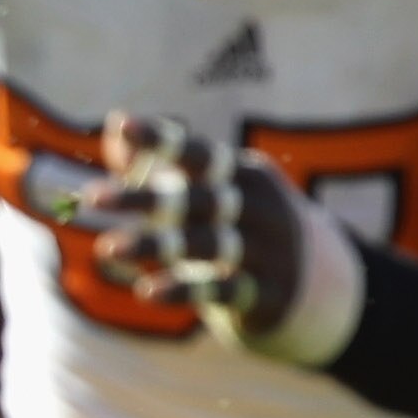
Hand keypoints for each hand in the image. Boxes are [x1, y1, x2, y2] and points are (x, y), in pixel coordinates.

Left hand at [72, 112, 305, 328]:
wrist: (327, 288)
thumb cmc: (242, 227)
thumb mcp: (209, 192)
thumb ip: (157, 162)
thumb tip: (112, 122)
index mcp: (241, 174)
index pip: (198, 151)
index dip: (160, 138)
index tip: (122, 124)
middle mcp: (257, 207)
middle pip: (195, 198)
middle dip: (143, 197)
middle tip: (91, 196)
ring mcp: (267, 251)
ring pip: (205, 244)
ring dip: (154, 244)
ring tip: (107, 248)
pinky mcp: (267, 294)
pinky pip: (222, 290)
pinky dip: (184, 289)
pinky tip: (146, 292)